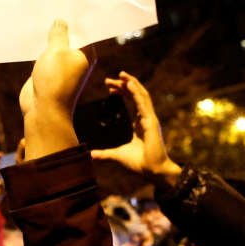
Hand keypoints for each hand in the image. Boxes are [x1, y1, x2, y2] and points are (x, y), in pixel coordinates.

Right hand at [19, 19, 94, 161]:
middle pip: (68, 37)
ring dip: (46, 35)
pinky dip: (37, 46)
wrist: (43, 111)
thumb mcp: (56, 51)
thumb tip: (61, 22)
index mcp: (86, 54)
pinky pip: (42, 55)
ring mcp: (61, 66)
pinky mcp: (47, 72)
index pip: (83, 31)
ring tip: (37, 15)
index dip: (75, 17)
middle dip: (59, 24)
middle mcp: (76, 60)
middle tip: (49, 2)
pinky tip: (29, 34)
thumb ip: (58, 35)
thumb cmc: (55, 81)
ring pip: (54, 46)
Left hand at [90, 71, 182, 185]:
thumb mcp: (118, 155)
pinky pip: (143, 103)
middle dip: (124, 85)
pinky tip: (129, 84)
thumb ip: (105, 154)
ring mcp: (150, 119)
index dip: (122, 92)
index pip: (132, 101)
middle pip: (136, 95)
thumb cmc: (140, 163)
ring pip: (141, 95)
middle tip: (109, 80)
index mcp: (140, 123)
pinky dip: (136, 92)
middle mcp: (146, 118)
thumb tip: (91, 155)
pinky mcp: (151, 122)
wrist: (153, 171)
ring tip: (121, 74)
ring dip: (131, 83)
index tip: (110, 88)